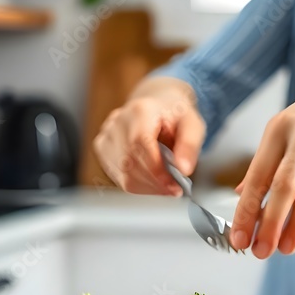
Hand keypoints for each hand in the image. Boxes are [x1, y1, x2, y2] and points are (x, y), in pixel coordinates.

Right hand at [93, 77, 205, 194]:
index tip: (173, 185)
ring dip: (148, 187)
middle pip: (131, 162)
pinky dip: (139, 186)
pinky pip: (119, 178)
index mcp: (141, 110)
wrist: (157, 106)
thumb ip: (190, 146)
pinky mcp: (102, 148)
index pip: (140, 142)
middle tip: (174, 188)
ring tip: (166, 185)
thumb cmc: (174, 116)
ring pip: (124, 175)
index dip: (155, 168)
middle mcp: (118, 120)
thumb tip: (183, 169)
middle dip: (155, 182)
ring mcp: (106, 135)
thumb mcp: (192, 125)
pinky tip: (152, 181)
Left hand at [230, 49, 294, 257]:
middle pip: (282, 186)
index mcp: (278, 129)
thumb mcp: (287, 128)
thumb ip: (266, 161)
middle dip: (269, 223)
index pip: (257, 177)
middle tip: (261, 251)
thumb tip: (242, 195)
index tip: (239, 239)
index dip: (247, 211)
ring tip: (287, 248)